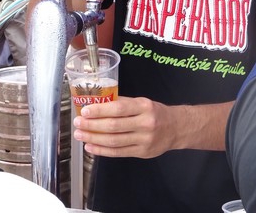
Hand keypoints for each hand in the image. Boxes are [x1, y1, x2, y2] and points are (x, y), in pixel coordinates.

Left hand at [72, 97, 232, 156]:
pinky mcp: (141, 152)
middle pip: (114, 126)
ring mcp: (144, 140)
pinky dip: (102, 150)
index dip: (100, 110)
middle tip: (78, 123)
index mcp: (144, 106)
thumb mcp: (143, 102)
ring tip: (81, 135)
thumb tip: (99, 103)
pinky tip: (92, 146)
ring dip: (94, 138)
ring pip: (114, 141)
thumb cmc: (156, 112)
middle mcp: (145, 123)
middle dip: (93, 125)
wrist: (177, 128)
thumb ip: (123, 103)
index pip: (119, 108)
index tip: (86, 110)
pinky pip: (118, 152)